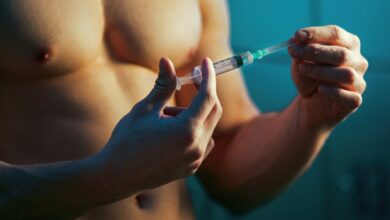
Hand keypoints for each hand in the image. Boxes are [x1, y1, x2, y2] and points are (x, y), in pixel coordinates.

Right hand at [98, 57, 221, 194]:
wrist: (117, 176)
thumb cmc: (127, 140)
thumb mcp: (144, 109)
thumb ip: (162, 85)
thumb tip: (167, 61)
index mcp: (186, 131)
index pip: (207, 97)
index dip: (208, 77)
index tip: (205, 62)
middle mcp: (196, 147)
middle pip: (213, 110)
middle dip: (204, 92)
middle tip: (190, 80)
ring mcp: (195, 160)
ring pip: (207, 126)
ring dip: (194, 114)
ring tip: (165, 116)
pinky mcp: (191, 168)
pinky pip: (202, 142)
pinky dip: (193, 129)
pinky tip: (171, 132)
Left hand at [288, 25, 368, 128]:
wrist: (310, 103)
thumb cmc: (309, 77)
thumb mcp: (300, 62)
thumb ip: (300, 50)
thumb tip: (296, 39)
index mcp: (348, 45)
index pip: (336, 34)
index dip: (316, 33)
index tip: (297, 36)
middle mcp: (357, 61)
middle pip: (342, 53)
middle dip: (315, 51)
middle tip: (294, 52)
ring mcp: (358, 81)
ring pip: (346, 74)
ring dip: (321, 70)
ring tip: (302, 68)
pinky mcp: (354, 101)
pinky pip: (349, 97)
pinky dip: (334, 92)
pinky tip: (320, 89)